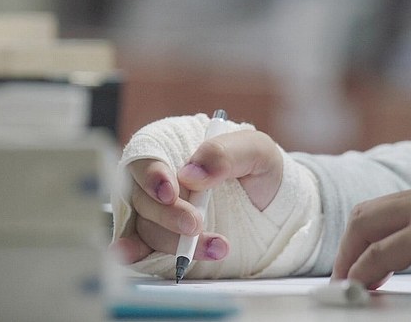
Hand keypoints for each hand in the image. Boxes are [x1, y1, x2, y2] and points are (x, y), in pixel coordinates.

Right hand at [110, 130, 283, 264]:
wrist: (272, 202)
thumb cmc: (259, 167)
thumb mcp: (255, 149)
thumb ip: (223, 154)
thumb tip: (190, 174)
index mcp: (172, 148)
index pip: (146, 159)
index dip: (151, 176)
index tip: (170, 192)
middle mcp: (159, 180)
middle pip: (143, 198)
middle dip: (168, 215)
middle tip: (195, 224)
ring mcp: (159, 211)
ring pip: (148, 227)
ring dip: (177, 242)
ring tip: (218, 247)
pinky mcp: (164, 236)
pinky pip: (142, 246)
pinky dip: (138, 254)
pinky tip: (153, 261)